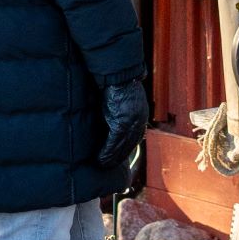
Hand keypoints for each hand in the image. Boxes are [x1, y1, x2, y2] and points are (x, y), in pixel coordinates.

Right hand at [96, 74, 151, 188]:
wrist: (116, 71)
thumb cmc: (115, 85)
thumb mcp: (120, 103)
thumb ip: (117, 115)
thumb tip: (109, 125)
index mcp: (139, 116)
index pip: (133, 140)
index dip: (123, 152)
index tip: (115, 160)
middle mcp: (139, 120)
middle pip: (128, 146)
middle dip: (117, 159)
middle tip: (106, 167)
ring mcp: (132, 122)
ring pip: (122, 147)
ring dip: (111, 159)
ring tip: (100, 166)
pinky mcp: (123, 120)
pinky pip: (115, 142)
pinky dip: (107, 152)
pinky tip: (100, 159)